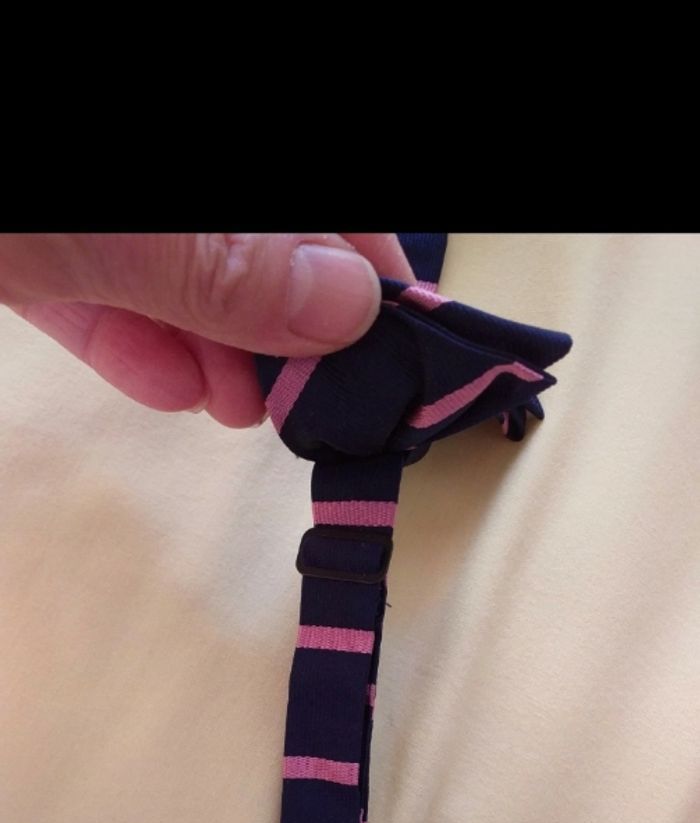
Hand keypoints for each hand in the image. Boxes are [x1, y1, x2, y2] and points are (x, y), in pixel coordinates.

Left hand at [0, 233, 414, 426]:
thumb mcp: (121, 229)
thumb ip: (228, 265)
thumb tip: (350, 305)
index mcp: (203, 152)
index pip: (320, 214)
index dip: (363, 270)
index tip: (398, 347)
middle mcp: (163, 199)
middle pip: (251, 248)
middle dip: (282, 325)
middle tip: (310, 404)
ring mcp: (94, 222)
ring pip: (178, 278)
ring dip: (216, 350)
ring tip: (241, 412)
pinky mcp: (32, 251)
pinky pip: (103, 295)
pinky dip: (138, 344)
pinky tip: (172, 390)